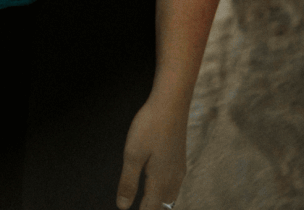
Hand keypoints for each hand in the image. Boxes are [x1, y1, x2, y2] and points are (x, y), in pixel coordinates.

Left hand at [117, 91, 187, 208]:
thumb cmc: (150, 127)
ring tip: (148, 202)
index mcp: (161, 180)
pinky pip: (174, 183)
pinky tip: (158, 184)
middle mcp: (174, 178)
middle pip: (164, 204)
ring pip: (171, 195)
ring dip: (159, 201)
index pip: (152, 207)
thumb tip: (123, 206)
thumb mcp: (133, 155)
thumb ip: (128, 182)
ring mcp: (179, 168)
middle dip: (152, 208)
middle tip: (140, 207)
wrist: (171, 104)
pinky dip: (165, 190)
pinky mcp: (179, 158)